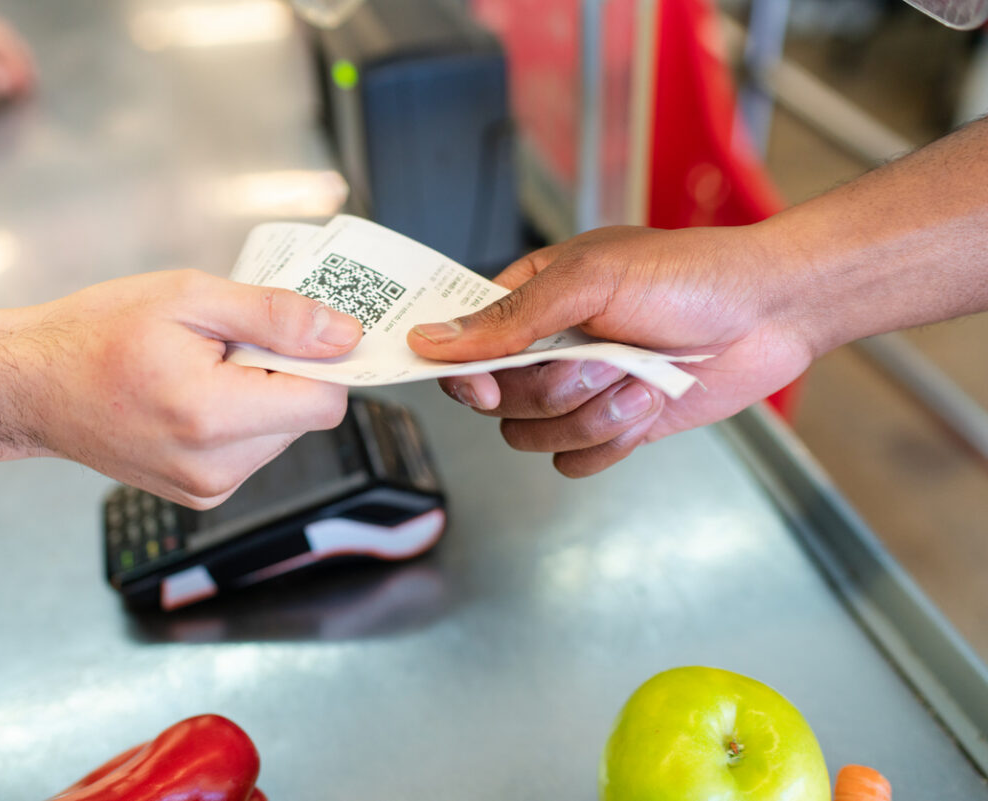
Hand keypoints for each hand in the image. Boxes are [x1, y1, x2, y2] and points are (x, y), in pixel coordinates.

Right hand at [4, 270, 361, 508]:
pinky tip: (193, 394)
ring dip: (259, 395)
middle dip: (281, 373)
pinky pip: (253, 449)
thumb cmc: (95, 334)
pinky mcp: (201, 494)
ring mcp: (207, 487)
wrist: (30, 385)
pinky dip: (239, 417)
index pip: (325, 401)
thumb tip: (344, 334)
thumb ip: (276, 317)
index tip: (290, 331)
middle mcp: (215, 466)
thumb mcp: (189, 298)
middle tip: (223, 345)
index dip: (319, 359)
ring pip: (282, 432)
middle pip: (306, 416)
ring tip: (200, 369)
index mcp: (213, 416)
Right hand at [406, 225, 815, 476]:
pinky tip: (647, 405)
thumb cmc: (690, 275)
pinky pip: (574, 462)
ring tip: (639, 377)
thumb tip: (432, 339)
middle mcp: (546, 348)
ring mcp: (578, 391)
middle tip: (605, 356)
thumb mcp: (591, 278)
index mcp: (529, 301)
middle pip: (500, 404)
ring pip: (534, 437)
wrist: (770, 312)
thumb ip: (510, 317)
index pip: (461, 349)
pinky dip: (611, 441)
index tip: (491, 384)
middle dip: (558, 389)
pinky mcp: (611, 426)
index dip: (469, 375)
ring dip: (593, 415)